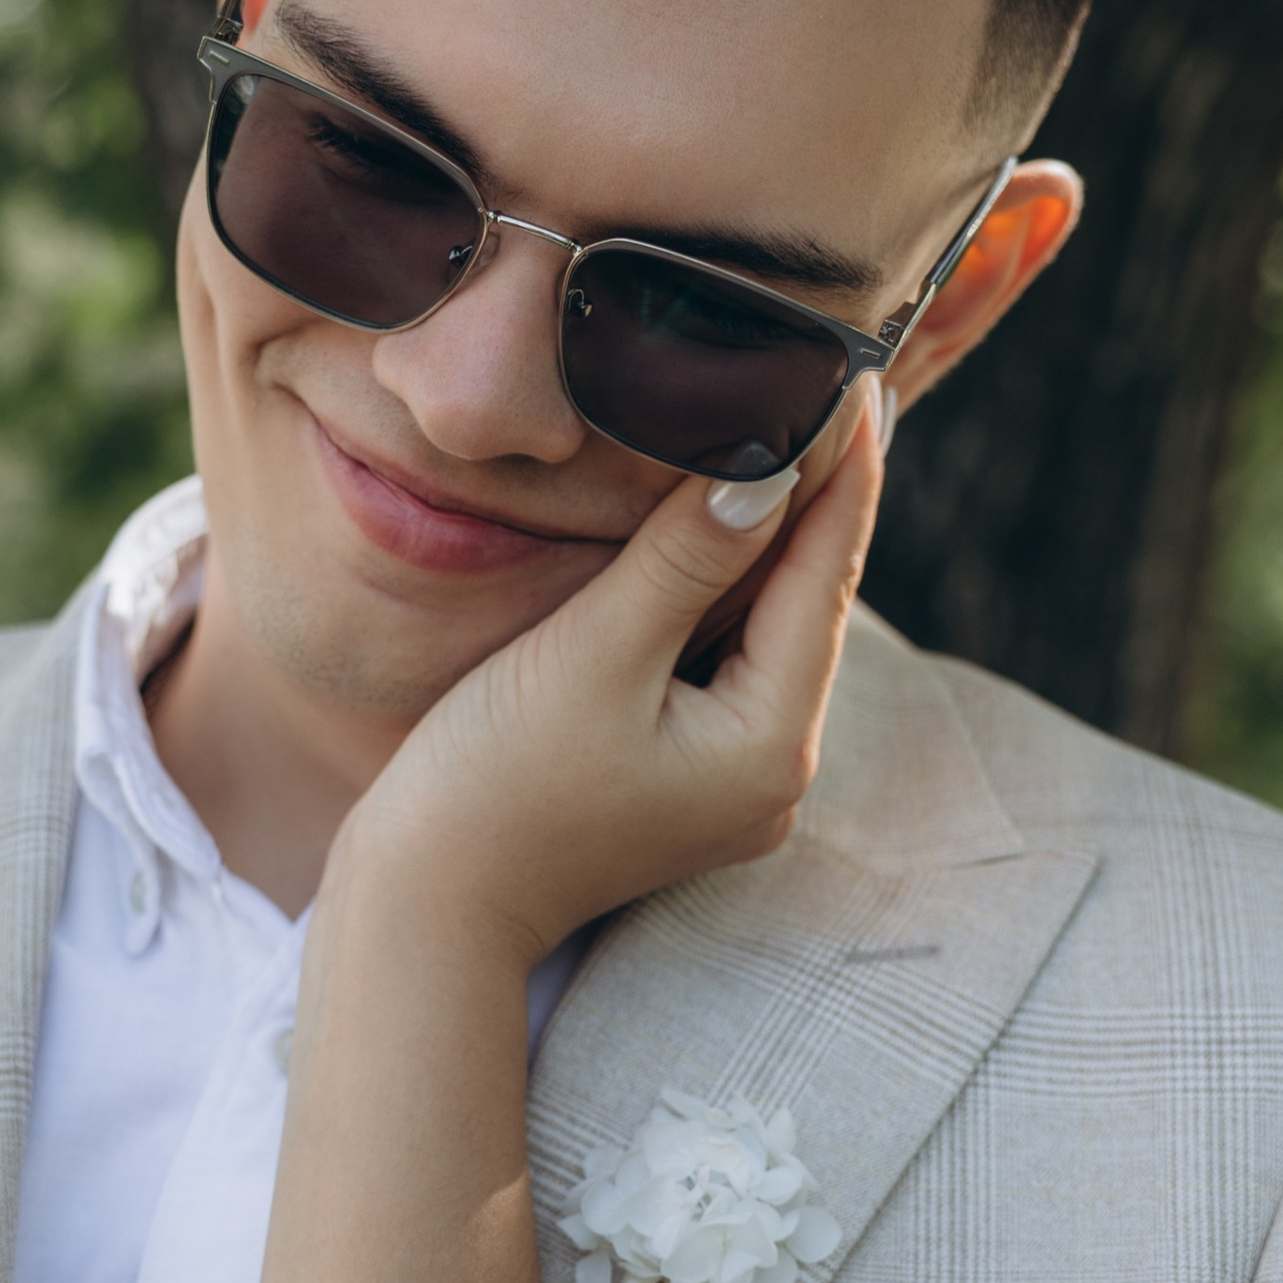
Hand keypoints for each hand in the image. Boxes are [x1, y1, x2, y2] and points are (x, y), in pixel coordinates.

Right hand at [332, 389, 885, 969]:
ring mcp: (733, 780)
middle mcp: (774, 770)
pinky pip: (725, 658)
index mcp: (770, 745)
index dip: (840, 468)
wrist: (427, 911)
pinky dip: (721, 587)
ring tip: (788, 421)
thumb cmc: (491, 790)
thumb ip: (687, 560)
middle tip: (829, 375)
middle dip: (813, 492)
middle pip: (805, 599)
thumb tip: (771, 469)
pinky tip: (716, 517)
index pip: (822, 573)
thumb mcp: (594, 655)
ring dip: (768, 534)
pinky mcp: (686, 776)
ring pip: (766, 626)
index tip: (855, 371)